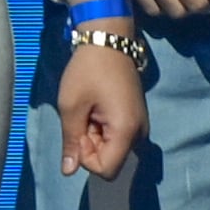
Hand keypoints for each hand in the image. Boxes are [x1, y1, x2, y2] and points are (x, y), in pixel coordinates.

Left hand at [55, 7, 149, 179]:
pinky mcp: (137, 116)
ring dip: (96, 137)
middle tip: (83, 117)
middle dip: (91, 146)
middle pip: (111, 161)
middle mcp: (139, 132)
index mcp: (126, 130)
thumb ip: (71, 141)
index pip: (106, 170)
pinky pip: (119, 137)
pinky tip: (98, 108)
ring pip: (113, 149)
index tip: (80, 130)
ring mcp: (140, 124)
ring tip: (90, 110)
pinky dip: (104, 129)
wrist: (109, 38)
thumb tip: (68, 172)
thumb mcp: (71, 105)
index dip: (86, 157)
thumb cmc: (87, 71)